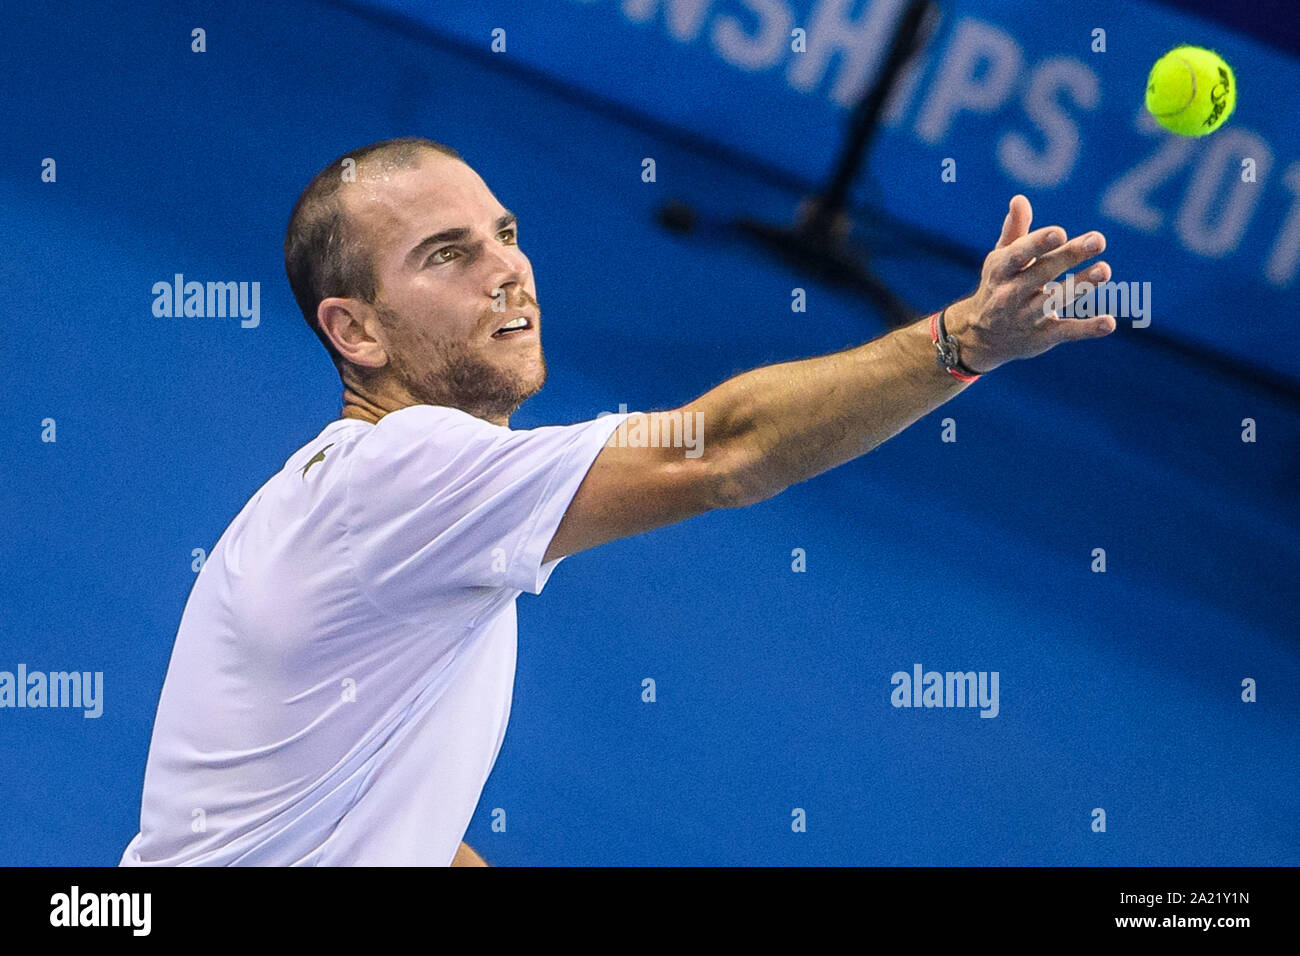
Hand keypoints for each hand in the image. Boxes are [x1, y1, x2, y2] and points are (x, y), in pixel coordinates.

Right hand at [946, 195, 1115, 373]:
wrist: (981, 338)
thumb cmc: (998, 287)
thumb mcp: (1000, 260)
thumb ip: (1014, 231)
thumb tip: (1020, 199)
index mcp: (1000, 271)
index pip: (1018, 255)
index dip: (1038, 244)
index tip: (1060, 232)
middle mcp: (1010, 294)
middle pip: (1042, 273)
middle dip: (1069, 256)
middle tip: (1098, 240)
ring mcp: (1026, 317)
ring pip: (1055, 299)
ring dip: (1081, 285)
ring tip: (1104, 270)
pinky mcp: (1042, 338)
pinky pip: (1066, 332)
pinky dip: (1087, 329)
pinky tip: (1109, 323)